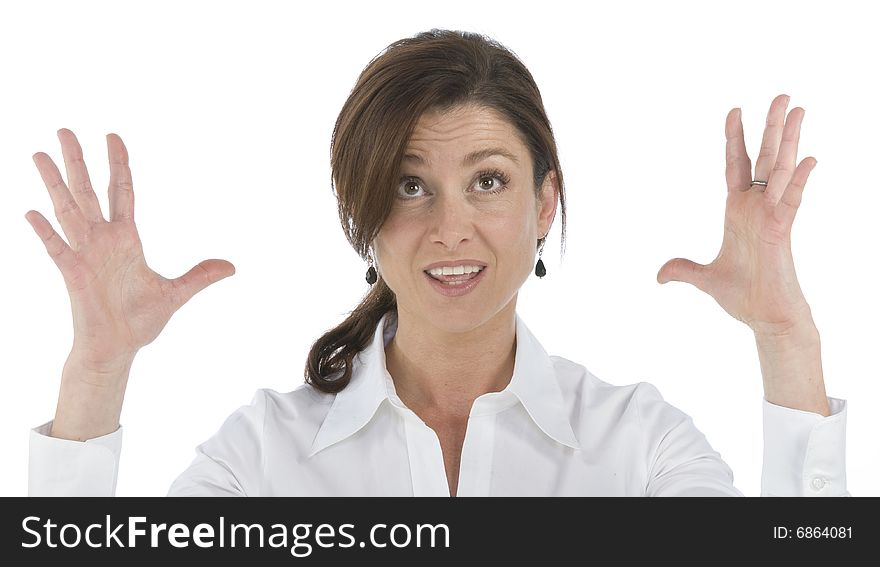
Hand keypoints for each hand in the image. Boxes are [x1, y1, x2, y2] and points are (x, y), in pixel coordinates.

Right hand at [25, 129, 235, 370]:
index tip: (112, 137)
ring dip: (54, 183)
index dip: (118, 165)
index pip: (121, 192)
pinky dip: (45, 231)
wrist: (119, 348)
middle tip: (64, 129)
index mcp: (126, 239)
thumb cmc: (140, 322)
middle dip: (78, 161)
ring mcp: (85, 255)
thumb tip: (232, 266)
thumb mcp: (176, 293)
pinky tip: (31, 212)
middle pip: (88, 191)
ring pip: (67, 210)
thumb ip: (200, 276)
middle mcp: (102, 241)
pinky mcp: (73, 274)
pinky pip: (57, 248)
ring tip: (39, 154)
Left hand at [656, 94, 817, 335]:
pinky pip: (792, 202)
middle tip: (783, 95)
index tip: (734, 109)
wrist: (765, 319)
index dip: (735, 139)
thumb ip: (683, 270)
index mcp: (738, 211)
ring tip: (799, 110)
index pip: (738, 166)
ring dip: (790, 141)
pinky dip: (800, 181)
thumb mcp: (704, 278)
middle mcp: (757, 208)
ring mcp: (772, 217)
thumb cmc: (743, 297)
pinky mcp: (782, 233)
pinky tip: (810, 159)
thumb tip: (659, 274)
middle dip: (772, 127)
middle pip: (766, 159)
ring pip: (782, 171)